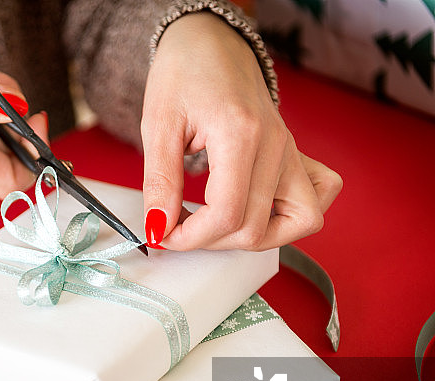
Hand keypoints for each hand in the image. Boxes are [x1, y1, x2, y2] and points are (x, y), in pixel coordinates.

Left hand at [140, 13, 341, 250]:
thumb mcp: (158, 124)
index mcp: (241, 134)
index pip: (226, 214)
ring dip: (254, 237)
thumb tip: (158, 227)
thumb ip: (160, 181)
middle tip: (176, 227)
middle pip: (255, 228)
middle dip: (209, 241)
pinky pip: (319, 196)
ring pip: (299, 221)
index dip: (190, 237)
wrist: (210, 41)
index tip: (163, 234)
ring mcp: (291, 151)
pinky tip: (258, 210)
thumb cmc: (184, 73)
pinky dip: (293, 215)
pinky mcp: (295, 154)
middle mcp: (276, 146)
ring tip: (216, 225)